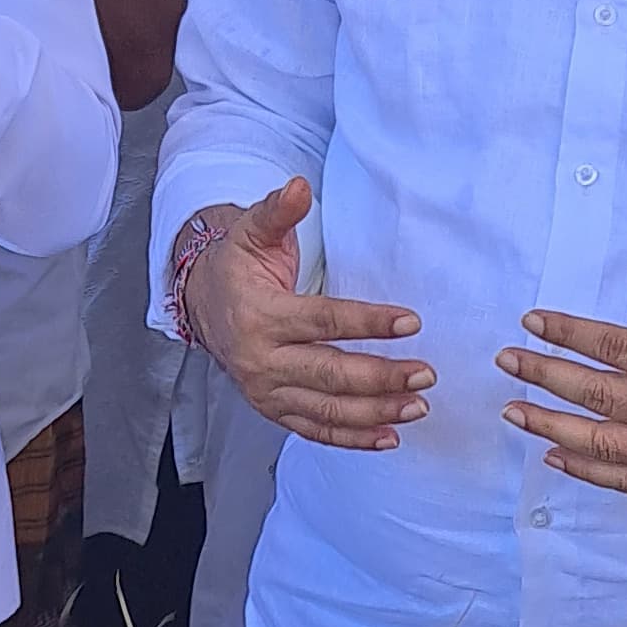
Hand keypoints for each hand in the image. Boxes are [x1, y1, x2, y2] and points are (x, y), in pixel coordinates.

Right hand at [179, 176, 430, 449]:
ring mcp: (266, 392)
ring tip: (418, 406)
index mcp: (261, 315)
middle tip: (425, 374)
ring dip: (375, 413)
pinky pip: (315, 431)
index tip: (411, 322)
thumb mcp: (251, 233)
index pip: (323, 321)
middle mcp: (261, 360)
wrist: (201, 305)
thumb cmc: (236, 268)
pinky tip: (389, 437)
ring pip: (326, 410)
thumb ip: (277, 211)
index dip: (368, 322)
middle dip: (381, 377)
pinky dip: (352, 440)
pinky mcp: (273, 411)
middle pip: (329, 374)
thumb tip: (298, 186)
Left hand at [497, 200, 626, 491]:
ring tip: (514, 411)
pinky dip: (591, 470)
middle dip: (547, 377)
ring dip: (554, 427)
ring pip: (606, 444)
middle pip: (600, 397)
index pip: (617, 350)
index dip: (571, 334)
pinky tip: (557, 455)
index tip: (533, 321)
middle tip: (507, 361)